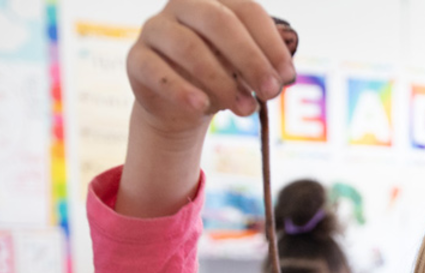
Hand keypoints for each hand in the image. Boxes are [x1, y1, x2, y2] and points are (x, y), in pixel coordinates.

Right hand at [127, 0, 296, 138]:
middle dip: (250, 59)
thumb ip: (263, 66)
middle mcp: (184, 5)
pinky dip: (181, 90)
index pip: (248, 11)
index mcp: (216, 0)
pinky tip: (201, 107)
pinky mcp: (137, 58)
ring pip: (189, 47)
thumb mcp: (244, 68)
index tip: (287, 77)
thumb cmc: (221, 76)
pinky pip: (157, 71)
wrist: (180, 104)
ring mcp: (156, 28)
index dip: (270, 44)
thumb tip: (283, 75)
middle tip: (271, 92)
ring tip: (244, 109)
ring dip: (221, 81)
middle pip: (219, 22)